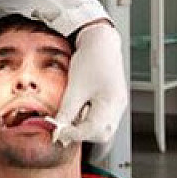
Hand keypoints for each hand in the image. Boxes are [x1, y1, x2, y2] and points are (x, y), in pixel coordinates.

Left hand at [52, 22, 127, 145]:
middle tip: (63, 125)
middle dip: (80, 134)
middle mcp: (119, 107)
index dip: (73, 134)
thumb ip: (66, 112)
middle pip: (101, 134)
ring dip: (84, 127)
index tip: (57, 131)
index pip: (93, 131)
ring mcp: (117, 106)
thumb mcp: (74, 87)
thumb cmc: (91, 60)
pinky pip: (101, 120)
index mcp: (112, 103)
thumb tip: (58, 132)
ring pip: (101, 129)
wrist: (101, 43)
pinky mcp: (112, 104)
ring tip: (72, 112)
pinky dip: (87, 120)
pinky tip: (79, 108)